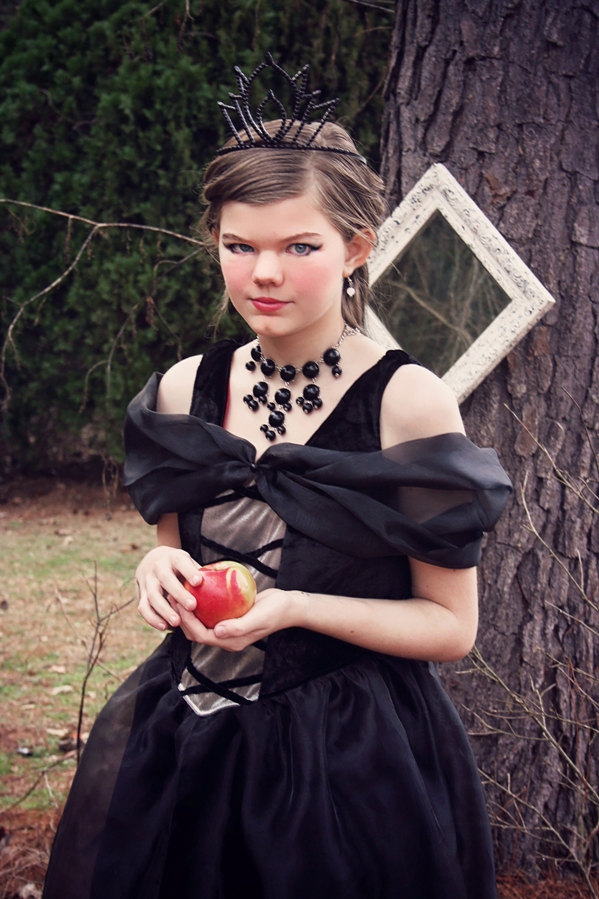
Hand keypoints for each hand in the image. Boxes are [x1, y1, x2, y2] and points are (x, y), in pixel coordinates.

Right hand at [136, 545, 201, 630]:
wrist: (155, 561)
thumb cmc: (181, 567)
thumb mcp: (191, 564)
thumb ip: (203, 573)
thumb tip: (227, 586)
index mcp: (174, 557)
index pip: (180, 561)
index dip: (189, 571)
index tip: (198, 582)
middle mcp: (158, 567)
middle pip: (166, 579)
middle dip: (178, 593)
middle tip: (192, 606)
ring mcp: (148, 580)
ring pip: (152, 595)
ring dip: (164, 610)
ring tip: (177, 622)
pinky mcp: (141, 594)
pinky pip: (143, 607)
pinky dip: (152, 618)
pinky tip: (165, 627)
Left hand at [174, 587, 305, 651]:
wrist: (288, 606)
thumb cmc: (275, 611)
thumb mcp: (258, 618)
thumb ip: (239, 627)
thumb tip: (217, 631)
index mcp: (231, 642)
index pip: (201, 636)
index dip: (187, 622)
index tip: (179, 603)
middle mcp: (227, 637)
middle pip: (197, 632)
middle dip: (182, 617)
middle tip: (172, 596)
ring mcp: (228, 628)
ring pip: (201, 623)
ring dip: (188, 612)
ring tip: (179, 593)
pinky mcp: (230, 618)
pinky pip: (210, 614)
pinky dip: (200, 606)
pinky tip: (196, 591)